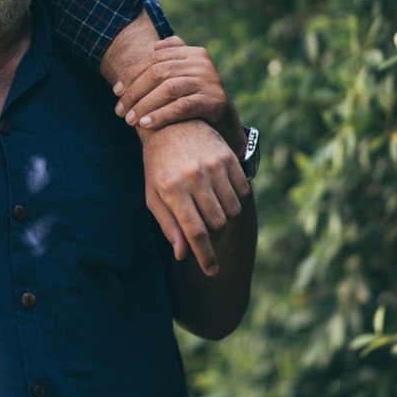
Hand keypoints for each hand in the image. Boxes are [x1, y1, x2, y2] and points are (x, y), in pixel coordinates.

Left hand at [114, 37, 241, 150]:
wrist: (226, 124)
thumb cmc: (197, 99)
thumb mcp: (185, 76)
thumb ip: (171, 59)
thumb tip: (154, 46)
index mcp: (193, 53)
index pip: (154, 59)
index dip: (131, 75)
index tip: (116, 91)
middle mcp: (202, 63)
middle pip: (158, 73)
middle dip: (134, 92)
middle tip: (120, 111)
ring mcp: (210, 81)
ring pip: (168, 89)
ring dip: (144, 105)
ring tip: (130, 120)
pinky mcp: (215, 101)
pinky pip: (182, 106)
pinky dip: (161, 115)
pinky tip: (146, 124)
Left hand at [141, 120, 248, 275]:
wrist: (170, 125)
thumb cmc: (157, 166)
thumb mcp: (154, 196)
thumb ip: (169, 225)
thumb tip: (183, 254)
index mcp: (171, 189)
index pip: (194, 232)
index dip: (205, 256)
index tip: (211, 270)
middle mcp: (194, 177)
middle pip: (217, 224)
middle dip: (213, 236)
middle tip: (206, 233)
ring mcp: (213, 166)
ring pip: (232, 211)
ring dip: (225, 219)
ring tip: (211, 212)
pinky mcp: (228, 157)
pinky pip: (242, 192)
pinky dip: (236, 201)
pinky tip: (221, 196)